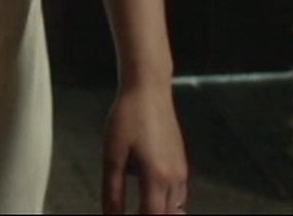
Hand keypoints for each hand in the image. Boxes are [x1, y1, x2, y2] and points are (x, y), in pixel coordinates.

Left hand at [103, 82, 189, 213]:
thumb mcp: (112, 155)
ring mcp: (181, 169)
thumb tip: (111, 215)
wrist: (148, 89)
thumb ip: (112, 191)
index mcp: (157, 177)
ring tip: (140, 206)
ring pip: (176, 206)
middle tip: (132, 212)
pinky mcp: (181, 161)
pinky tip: (150, 192)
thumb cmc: (129, 116)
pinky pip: (178, 193)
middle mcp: (174, 176)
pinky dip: (166, 200)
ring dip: (159, 211)